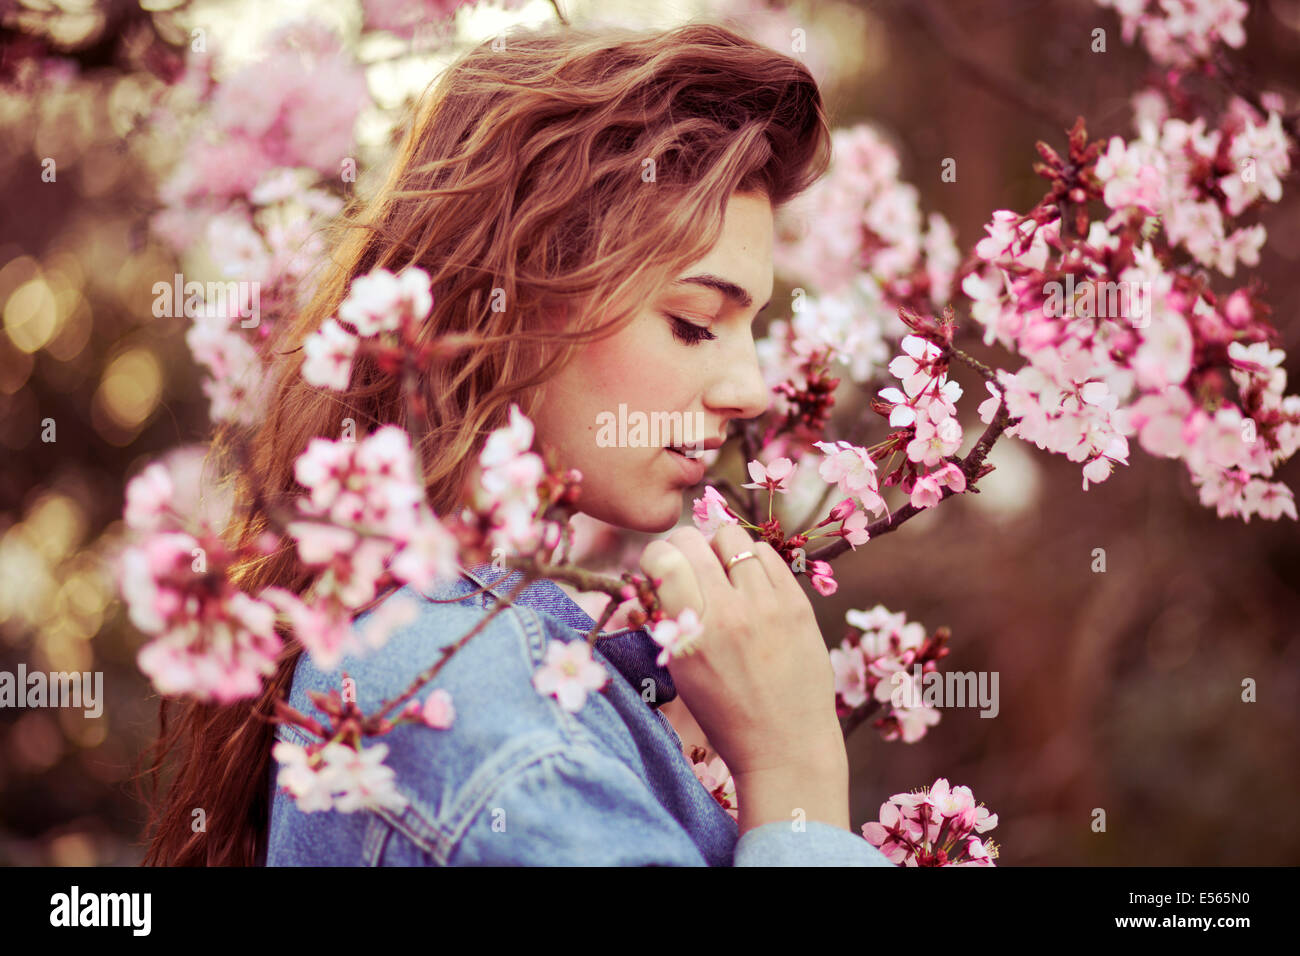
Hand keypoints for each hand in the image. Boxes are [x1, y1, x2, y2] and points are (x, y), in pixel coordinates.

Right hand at [638, 525, 845, 780]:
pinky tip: (750, 582)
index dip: (656, 556)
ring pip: (731, 537)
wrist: (787, 746)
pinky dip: (751, 560)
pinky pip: (766, 554)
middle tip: (688, 565)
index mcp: (691, 635)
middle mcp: (729, 613)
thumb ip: (669, 620)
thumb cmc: (725, 714)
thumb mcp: (682, 672)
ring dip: (718, 549)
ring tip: (722, 573)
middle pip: (693, 540)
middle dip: (682, 547)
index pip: (663, 558)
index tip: (660, 568)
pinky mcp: (798, 604)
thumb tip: (659, 572)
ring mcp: (768, 605)